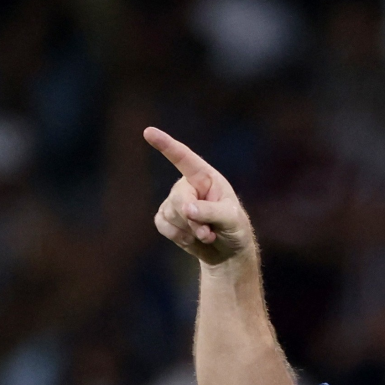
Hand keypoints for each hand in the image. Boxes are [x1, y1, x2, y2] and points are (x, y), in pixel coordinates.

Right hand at [144, 127, 254, 265]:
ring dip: (188, 230)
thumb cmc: (235, 230)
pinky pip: (161, 224)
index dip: (166, 145)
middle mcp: (188, 185)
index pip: (184, 158)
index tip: (148, 132)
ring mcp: (175, 201)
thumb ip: (211, 211)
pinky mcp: (167, 218)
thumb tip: (187, 209)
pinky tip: (190, 239)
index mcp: (206, 177)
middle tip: (209, 232)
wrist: (228, 253)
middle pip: (178, 198)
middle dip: (193, 219)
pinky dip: (177, 236)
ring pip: (169, 213)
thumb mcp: (231, 219)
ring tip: (207, 235)